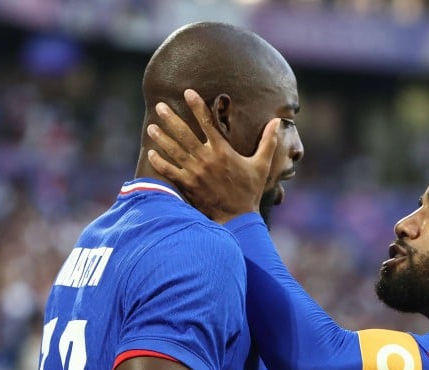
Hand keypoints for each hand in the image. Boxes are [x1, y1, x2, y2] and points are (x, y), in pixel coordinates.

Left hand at [146, 89, 278, 222]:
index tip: (187, 92)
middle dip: (171, 118)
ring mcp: (195, 172)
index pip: (207, 123)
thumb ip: (268, 142)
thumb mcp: (262, 165)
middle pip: (184, 133)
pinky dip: (160, 162)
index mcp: (223, 151)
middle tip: (160, 106)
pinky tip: (151, 153)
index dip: (197, 106)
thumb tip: (277, 121)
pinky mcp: (188, 185)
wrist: (238, 218)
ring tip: (152, 126)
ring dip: (162, 137)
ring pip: (174, 150)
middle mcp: (206, 159)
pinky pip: (170, 171)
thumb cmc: (250, 191)